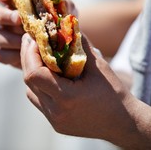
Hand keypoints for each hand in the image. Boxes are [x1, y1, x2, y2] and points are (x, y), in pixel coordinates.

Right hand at [0, 0, 77, 68]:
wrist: (63, 47)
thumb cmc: (61, 22)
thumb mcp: (65, 11)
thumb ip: (62, 4)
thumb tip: (61, 1)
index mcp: (17, 3)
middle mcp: (7, 18)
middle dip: (4, 15)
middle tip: (19, 19)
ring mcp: (5, 36)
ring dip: (9, 38)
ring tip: (27, 40)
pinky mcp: (7, 54)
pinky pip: (1, 55)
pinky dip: (11, 55)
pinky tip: (24, 54)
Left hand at [20, 33, 136, 143]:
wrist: (122, 123)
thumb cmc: (114, 93)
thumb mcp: (99, 65)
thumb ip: (81, 45)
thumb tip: (69, 26)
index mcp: (66, 97)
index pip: (34, 74)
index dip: (30, 54)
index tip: (35, 39)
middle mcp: (56, 111)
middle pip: (29, 81)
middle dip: (27, 58)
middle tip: (31, 41)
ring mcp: (55, 120)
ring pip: (31, 92)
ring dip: (31, 72)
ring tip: (37, 56)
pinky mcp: (56, 124)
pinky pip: (39, 101)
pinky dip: (39, 85)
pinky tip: (46, 75)